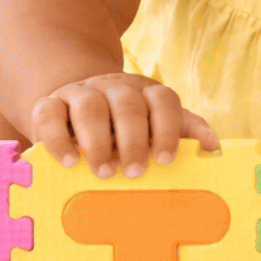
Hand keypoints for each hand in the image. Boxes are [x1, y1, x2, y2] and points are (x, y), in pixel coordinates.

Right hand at [30, 73, 218, 177]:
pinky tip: (67, 161)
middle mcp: (113, 88)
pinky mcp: (48, 104)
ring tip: (104, 172)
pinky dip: (57, 138)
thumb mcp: (153, 127)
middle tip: (135, 172)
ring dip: (97, 141)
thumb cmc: (121, 129)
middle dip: (133, 139)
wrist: (74, 110)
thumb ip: (182, 132)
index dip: (167, 128)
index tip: (166, 159)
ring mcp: (80, 93)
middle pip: (127, 104)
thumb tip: (212, 146)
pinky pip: (49, 113)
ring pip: (89, 106)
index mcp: (144, 93)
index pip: (163, 100)